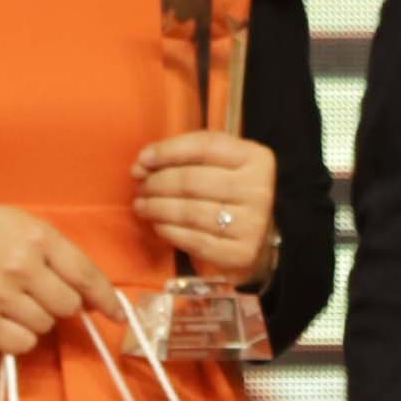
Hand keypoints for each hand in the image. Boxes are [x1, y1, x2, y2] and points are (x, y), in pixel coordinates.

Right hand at [0, 198, 118, 359]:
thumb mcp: (26, 226)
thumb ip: (60, 256)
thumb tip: (91, 296)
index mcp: (39, 238)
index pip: (86, 275)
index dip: (106, 299)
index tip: (116, 314)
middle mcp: (22, 267)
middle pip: (68, 307)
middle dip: (63, 304)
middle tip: (44, 293)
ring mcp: (0, 296)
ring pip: (45, 327)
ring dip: (39, 319)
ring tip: (19, 301)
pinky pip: (20, 344)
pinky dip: (20, 338)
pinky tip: (10, 321)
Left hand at [128, 128, 280, 284]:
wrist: (257, 239)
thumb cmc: (229, 195)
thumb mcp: (219, 165)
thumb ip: (186, 156)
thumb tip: (142, 163)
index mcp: (256, 158)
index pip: (205, 146)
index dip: (167, 151)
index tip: (142, 160)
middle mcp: (259, 189)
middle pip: (192, 181)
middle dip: (157, 183)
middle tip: (141, 187)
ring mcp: (253, 224)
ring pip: (189, 212)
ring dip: (157, 208)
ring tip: (142, 205)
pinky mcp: (241, 253)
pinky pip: (193, 240)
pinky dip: (169, 231)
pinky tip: (158, 225)